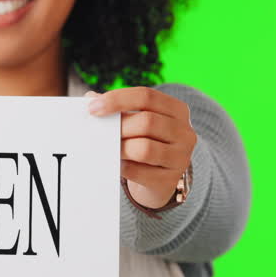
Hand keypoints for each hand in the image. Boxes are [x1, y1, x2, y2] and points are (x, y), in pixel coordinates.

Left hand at [87, 87, 195, 208]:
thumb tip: (90, 98)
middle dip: (118, 127)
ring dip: (120, 148)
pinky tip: (116, 164)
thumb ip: (118, 108)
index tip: (92, 108)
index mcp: (177, 110)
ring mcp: (181, 157)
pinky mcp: (170, 180)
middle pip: (147, 121)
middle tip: (100, 133)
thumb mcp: (137, 122)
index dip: (118, 99)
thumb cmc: (144, 142)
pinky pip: (139, 172)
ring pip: (144, 148)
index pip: (147, 96)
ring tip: (108, 149)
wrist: (159, 179)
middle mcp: (185, 132)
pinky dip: (122, 167)